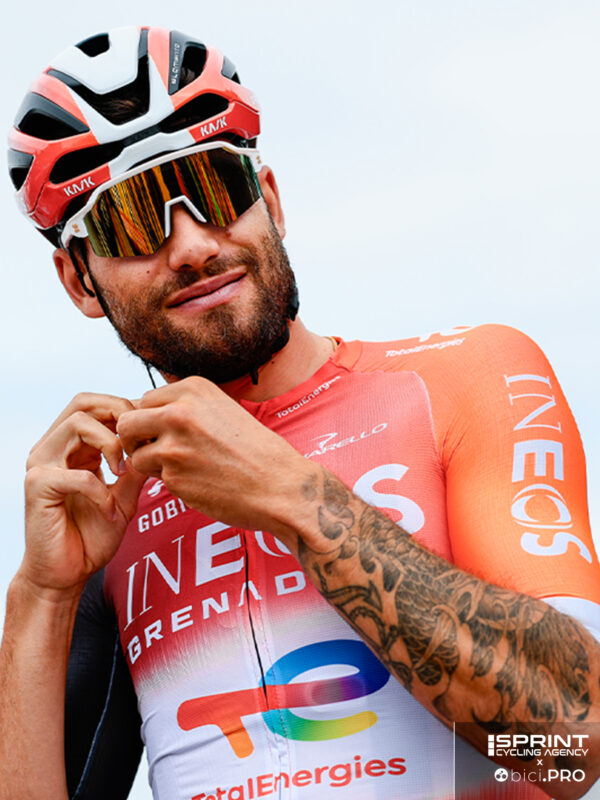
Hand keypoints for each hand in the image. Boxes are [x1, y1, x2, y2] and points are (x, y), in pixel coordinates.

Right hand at [22, 393, 146, 594]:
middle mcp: (53, 448)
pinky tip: (109, 510)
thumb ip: (138, 467)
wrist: (67, 574)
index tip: (151, 432)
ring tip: (123, 471)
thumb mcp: (126, 495)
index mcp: (72, 447)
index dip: (126, 410)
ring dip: (110, 443)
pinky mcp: (38, 487)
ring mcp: (41, 464)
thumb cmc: (92, 536)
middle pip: (83, 402)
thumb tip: (159, 440)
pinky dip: (101, 491)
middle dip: (118, 413)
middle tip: (139, 440)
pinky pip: (77, 474)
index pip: (95, 405)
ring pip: (77, 424)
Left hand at [116, 377, 311, 536]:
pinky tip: (198, 482)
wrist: (281, 486)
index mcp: (194, 388)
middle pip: (127, 422)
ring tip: (182, 469)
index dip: (150, 419)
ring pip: (134, 454)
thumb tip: (148, 413)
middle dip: (135, 440)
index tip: (164, 433)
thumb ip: (187, 407)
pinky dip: (170, 483)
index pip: (145, 399)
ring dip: (150, 465)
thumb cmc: (258, 451)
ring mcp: (174, 445)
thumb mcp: (223, 410)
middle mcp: (179, 412)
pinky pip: (154, 479)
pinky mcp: (174, 476)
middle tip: (153, 452)